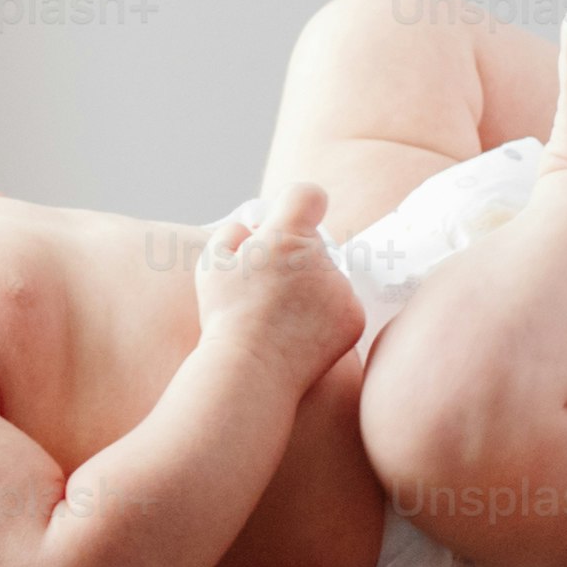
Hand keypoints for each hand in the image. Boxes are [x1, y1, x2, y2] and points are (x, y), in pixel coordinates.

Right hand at [194, 182, 365, 378]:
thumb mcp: (212, 263)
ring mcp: (341, 288)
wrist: (251, 370)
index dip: (296, 205)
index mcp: (287, 235)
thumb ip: (235, 232)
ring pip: (328, 276)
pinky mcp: (354, 317)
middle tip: (268, 289)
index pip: (308, 195)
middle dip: (295, 257)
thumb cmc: (226, 317)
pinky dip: (326, 316)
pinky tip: (300, 334)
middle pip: (315, 242)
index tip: (288, 221)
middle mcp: (321, 256)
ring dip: (311, 288)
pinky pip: (341, 305)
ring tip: (281, 319)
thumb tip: (256, 227)